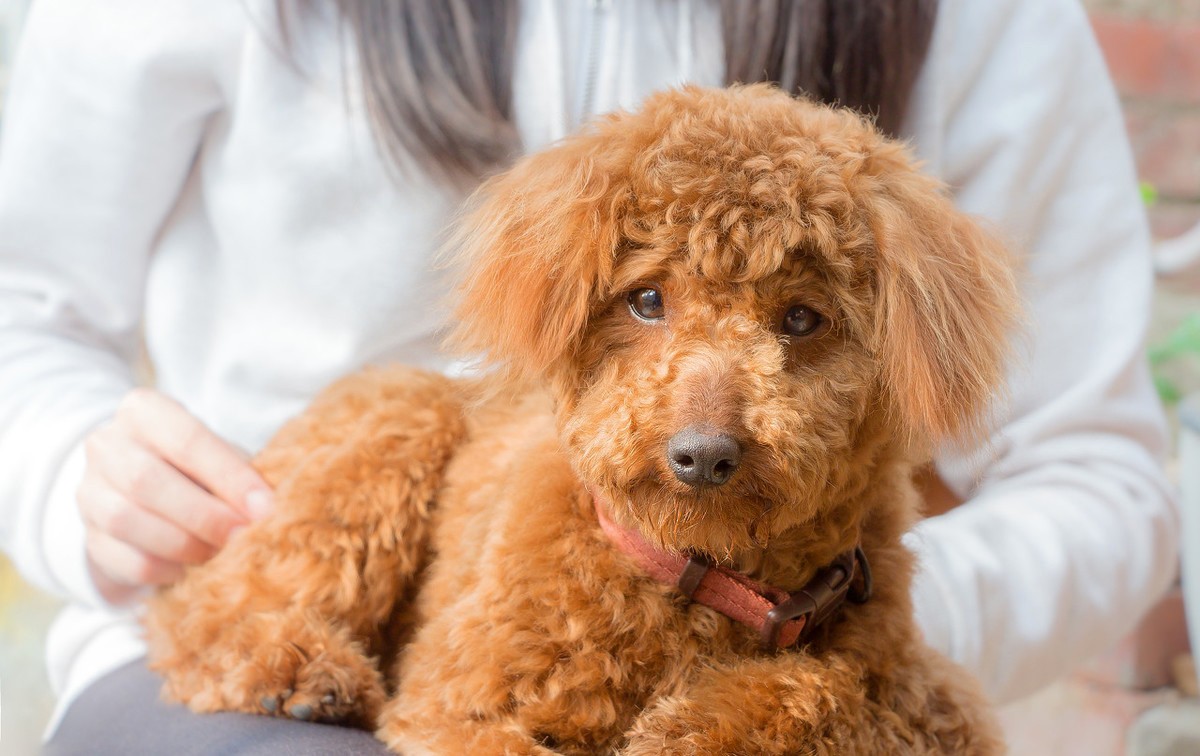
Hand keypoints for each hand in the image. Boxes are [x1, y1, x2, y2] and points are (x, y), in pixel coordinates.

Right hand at [79, 388, 273, 603]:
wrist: (144, 493)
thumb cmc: (196, 467)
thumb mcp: (218, 456)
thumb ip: (239, 473)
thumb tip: (269, 507)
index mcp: (144, 411)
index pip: (186, 440)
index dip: (228, 475)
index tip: (265, 506)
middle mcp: (107, 445)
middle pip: (146, 480)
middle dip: (204, 514)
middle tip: (244, 536)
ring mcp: (90, 492)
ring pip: (127, 521)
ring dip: (185, 544)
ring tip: (222, 554)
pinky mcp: (91, 539)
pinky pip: (126, 560)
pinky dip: (167, 569)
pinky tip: (194, 569)